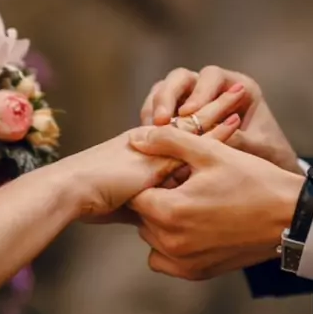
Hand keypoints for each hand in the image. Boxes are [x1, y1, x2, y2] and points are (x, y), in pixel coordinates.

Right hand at [56, 86, 244, 221]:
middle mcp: (150, 142)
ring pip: (194, 123)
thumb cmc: (88, 200)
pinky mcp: (160, 152)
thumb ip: (143, 205)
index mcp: (141, 151)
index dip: (198, 126)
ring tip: (241, 94)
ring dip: (218, 109)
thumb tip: (155, 221)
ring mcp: (156, 145)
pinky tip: (236, 121)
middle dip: (211, 107)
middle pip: (188, 121)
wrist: (71, 192)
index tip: (219, 116)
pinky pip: (194, 138)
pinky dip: (216, 131)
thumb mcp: (124, 203)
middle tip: (236, 92)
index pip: (176, 134)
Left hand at [129, 126, 303, 279]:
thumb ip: (169, 141)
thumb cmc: (254, 181)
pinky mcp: (197, 273)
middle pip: (142, 216)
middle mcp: (171, 242)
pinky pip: (165, 260)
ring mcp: (184, 261)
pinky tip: (194, 227)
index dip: (152, 179)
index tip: (173, 172)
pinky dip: (171, 245)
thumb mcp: (212, 152)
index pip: (136, 194)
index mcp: (170, 211)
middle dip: (156, 199)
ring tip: (193, 204)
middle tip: (185, 185)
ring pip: (152, 237)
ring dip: (163, 222)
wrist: (291, 217)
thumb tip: (137, 139)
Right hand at [140, 65, 301, 174]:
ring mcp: (192, 100)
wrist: (267, 176)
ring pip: (164, 91)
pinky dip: (150, 122)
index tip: (189, 113)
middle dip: (168, 96)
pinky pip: (157, 110)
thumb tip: (212, 137)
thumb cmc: (268, 155)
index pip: (212, 77)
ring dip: (154, 108)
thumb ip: (239, 140)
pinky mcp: (177, 117)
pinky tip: (148, 141)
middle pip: (181, 78)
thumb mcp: (259, 148)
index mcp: (237, 86)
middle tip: (161, 121)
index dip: (199, 92)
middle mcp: (212, 88)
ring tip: (150, 131)